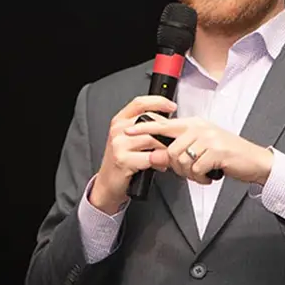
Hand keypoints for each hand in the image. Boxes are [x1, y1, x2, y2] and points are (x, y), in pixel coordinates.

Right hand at [90, 96, 174, 213]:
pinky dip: (159, 162)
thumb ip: (145, 128)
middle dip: (167, 131)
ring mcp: (119, 143)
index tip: (172, 106)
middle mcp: (118, 129)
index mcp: (120, 120)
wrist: (108, 182)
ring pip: (152, 139)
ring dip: (165, 148)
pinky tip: (161, 165)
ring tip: (169, 155)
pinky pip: (150, 157)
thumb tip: (170, 122)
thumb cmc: (122, 160)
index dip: (158, 102)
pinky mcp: (123, 159)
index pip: (140, 102)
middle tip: (176, 140)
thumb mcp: (130, 139)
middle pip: (150, 121)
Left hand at [125, 117, 273, 185]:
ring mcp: (209, 138)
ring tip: (202, 173)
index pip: (164, 124)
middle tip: (189, 171)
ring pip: (182, 160)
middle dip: (176, 167)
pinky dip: (201, 178)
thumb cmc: (227, 155)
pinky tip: (210, 176)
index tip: (129, 131)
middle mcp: (200, 128)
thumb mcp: (202, 148)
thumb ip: (179, 150)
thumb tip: (156, 156)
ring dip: (190, 174)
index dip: (144, 128)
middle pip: (170, 150)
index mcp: (194, 124)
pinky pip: (196, 169)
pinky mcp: (217, 151)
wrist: (254, 161)